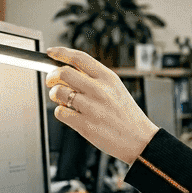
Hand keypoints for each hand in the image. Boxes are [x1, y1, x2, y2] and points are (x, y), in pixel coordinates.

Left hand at [45, 47, 159, 164]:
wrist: (140, 139)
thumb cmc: (127, 116)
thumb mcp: (116, 89)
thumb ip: (95, 79)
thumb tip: (68, 71)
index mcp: (108, 78)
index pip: (79, 58)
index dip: (61, 53)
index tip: (52, 53)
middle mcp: (99, 90)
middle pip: (63, 72)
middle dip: (51, 76)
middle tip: (51, 81)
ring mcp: (92, 108)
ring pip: (58, 92)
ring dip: (54, 95)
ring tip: (61, 100)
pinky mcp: (85, 125)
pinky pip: (60, 112)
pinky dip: (60, 112)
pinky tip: (69, 114)